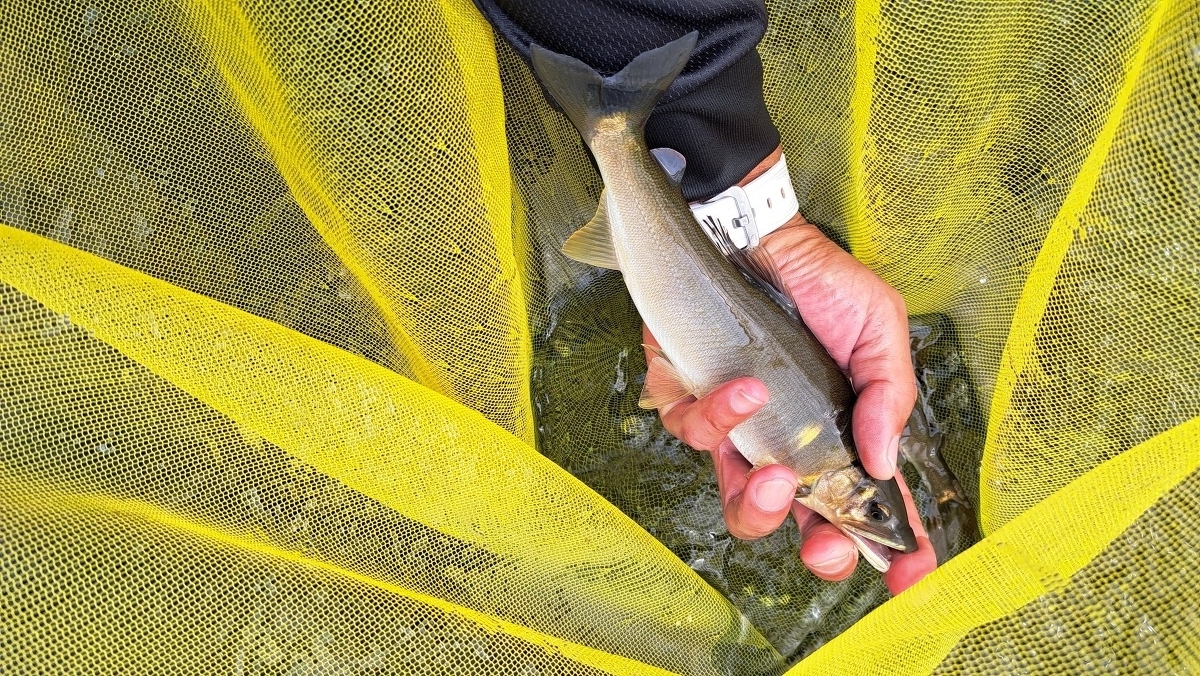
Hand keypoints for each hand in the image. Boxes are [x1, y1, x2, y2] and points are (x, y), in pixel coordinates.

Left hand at [644, 152, 935, 591]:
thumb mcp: (877, 328)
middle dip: (805, 540)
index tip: (909, 579)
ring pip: (734, 494)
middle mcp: (787, 443)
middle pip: (791, 522)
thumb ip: (887, 395)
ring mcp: (736, 429)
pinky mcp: (688, 399)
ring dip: (756, 490)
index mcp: (840, 436)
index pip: (866, 506)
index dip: (889, 549)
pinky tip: (740, 385)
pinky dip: (716, 415)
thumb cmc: (819, 282)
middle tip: (813, 530)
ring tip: (772, 446)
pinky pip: (691, 433)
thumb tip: (879, 463)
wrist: (754, 232)